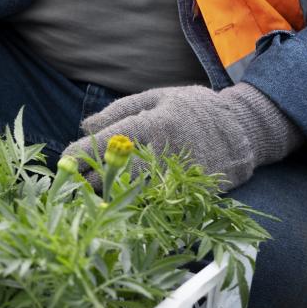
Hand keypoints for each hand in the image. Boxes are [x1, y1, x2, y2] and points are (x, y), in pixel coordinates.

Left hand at [61, 83, 303, 190]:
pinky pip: (151, 209)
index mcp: (149, 126)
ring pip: (126, 198)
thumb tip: (84, 126)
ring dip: (104, 200)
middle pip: (108, 177)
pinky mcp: (186, 197)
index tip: (62, 163)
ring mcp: (173, 179)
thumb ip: (118, 110)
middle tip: (67, 187)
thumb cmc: (194, 109)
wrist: (244, 130)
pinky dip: (131, 210)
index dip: (75, 157)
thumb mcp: (156, 97)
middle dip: (84, 183)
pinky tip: (118, 209)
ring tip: (87, 200)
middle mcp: (159, 155)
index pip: (101, 146)